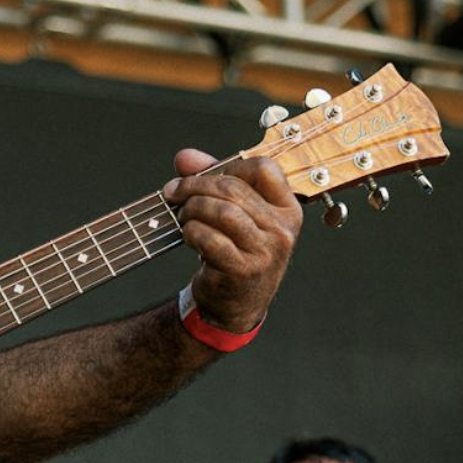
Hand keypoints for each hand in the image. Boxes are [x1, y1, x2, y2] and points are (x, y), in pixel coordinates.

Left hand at [163, 148, 303, 332]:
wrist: (234, 305)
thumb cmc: (234, 251)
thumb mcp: (232, 213)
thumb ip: (211, 179)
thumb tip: (184, 158)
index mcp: (288, 209)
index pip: (264, 169)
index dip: (229, 165)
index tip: (207, 176)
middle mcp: (282, 230)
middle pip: (233, 188)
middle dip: (195, 186)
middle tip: (175, 194)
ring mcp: (265, 252)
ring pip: (222, 211)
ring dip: (192, 208)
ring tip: (182, 216)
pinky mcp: (243, 270)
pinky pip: (210, 239)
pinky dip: (191, 232)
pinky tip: (188, 235)